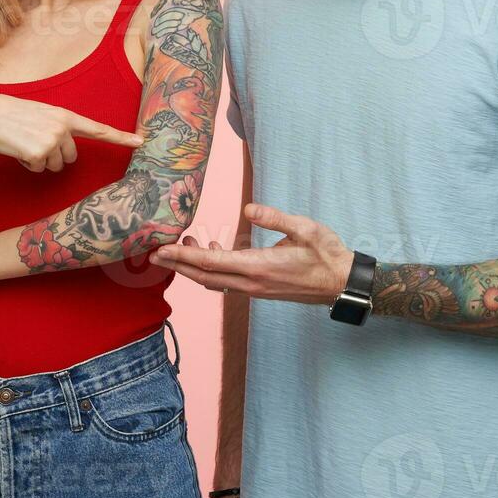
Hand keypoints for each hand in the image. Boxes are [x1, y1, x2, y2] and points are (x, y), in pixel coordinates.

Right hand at [0, 92, 143, 172]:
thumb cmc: (11, 116)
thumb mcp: (41, 115)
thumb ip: (59, 128)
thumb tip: (67, 152)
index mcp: (65, 115)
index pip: (98, 128)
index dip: (121, 137)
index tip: (141, 141)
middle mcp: (63, 127)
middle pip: (71, 157)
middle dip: (54, 155)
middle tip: (34, 141)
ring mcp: (52, 140)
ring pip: (56, 166)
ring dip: (40, 160)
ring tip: (24, 143)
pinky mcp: (39, 153)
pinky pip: (39, 169)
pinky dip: (28, 164)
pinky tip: (17, 148)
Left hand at [150, 204, 354, 304]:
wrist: (342, 283)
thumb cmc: (327, 254)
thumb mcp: (305, 229)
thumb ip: (275, 218)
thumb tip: (248, 208)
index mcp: (259, 266)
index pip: (211, 262)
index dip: (182, 256)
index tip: (160, 250)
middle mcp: (252, 283)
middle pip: (203, 276)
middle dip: (177, 265)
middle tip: (155, 252)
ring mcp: (255, 289)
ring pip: (213, 280)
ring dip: (194, 266)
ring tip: (184, 242)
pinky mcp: (260, 289)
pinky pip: (227, 281)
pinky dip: (212, 268)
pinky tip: (214, 248)